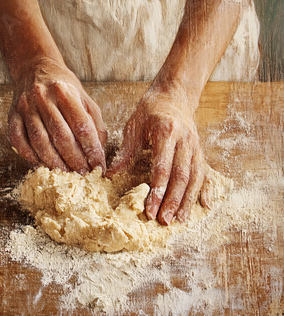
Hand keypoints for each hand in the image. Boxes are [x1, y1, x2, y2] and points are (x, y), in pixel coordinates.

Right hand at [8, 57, 106, 172]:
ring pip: (39, 140)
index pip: (82, 125)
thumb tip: (99, 153)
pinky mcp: (12, 115)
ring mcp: (25, 107)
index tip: (98, 165)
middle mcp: (43, 98)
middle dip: (74, 159)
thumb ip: (94, 124)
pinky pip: (18, 140)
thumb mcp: (85, 99)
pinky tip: (41, 164)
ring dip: (53, 161)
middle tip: (83, 174)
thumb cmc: (65, 89)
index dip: (92, 149)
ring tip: (65, 173)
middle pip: (60, 135)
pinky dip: (29, 155)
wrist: (35, 69)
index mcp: (65, 92)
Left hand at [108, 84, 210, 224]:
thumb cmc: (151, 110)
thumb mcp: (134, 125)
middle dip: (173, 201)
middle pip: (181, 176)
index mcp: (166, 132)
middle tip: (164, 221)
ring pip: (195, 178)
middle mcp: (185, 140)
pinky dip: (206, 189)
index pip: (163, 168)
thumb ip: (126, 152)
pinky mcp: (200, 151)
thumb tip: (109, 175)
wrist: (174, 94)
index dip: (157, 191)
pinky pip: (205, 172)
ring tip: (181, 220)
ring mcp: (195, 146)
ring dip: (188, 200)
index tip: (149, 210)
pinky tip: (205, 205)